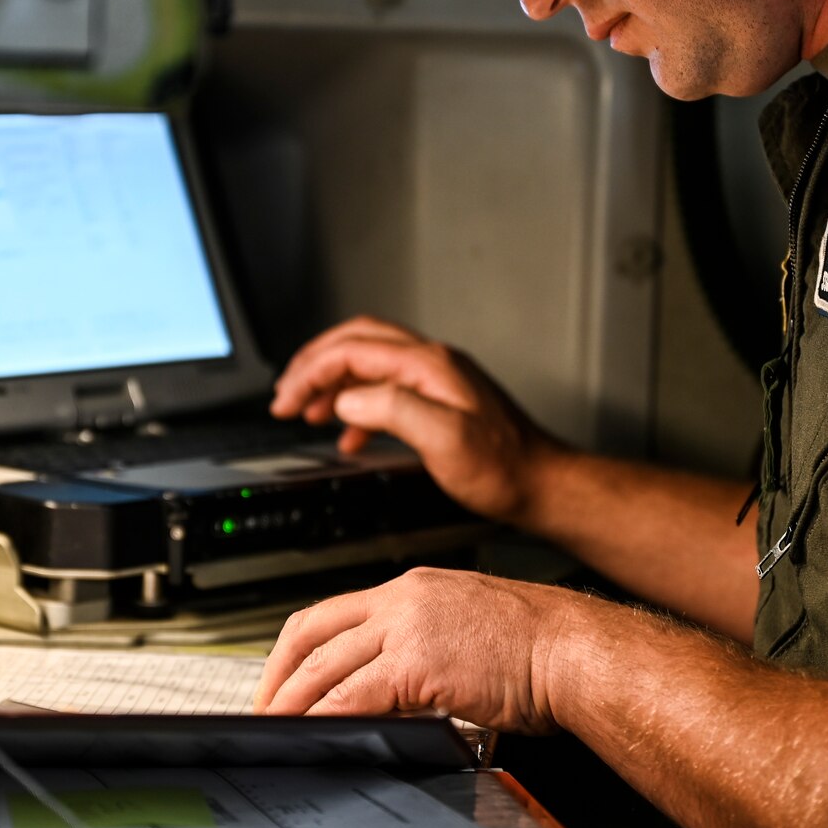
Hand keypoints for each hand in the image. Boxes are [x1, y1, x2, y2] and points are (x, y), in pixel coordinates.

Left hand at [253, 567, 581, 733]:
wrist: (574, 648)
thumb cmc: (540, 647)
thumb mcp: (468, 627)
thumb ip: (428, 645)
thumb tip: (402, 684)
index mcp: (414, 588)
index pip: (334, 612)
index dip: (299, 648)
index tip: (284, 678)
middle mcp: (403, 599)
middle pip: (315, 631)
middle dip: (279, 675)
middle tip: (264, 708)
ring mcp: (408, 628)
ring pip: (326, 664)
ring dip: (293, 702)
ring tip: (274, 728)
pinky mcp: (418, 663)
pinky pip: (354, 694)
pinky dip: (326, 716)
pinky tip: (313, 733)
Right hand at [269, 316, 565, 524]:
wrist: (542, 484)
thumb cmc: (503, 467)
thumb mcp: (444, 439)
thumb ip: (392, 410)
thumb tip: (348, 398)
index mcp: (428, 364)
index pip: (353, 349)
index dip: (311, 371)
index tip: (285, 399)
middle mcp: (431, 363)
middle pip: (357, 343)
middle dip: (314, 365)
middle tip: (285, 394)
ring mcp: (437, 380)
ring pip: (369, 365)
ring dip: (333, 384)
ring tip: (306, 411)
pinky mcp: (440, 402)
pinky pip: (386, 391)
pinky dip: (358, 407)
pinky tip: (350, 436)